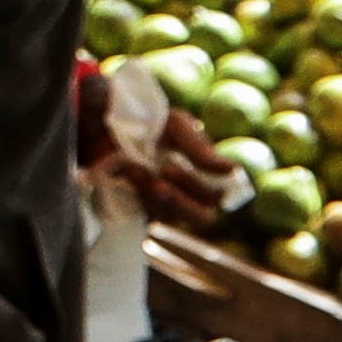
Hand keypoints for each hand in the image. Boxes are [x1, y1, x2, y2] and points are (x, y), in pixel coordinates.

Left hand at [130, 108, 237, 226]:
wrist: (108, 124)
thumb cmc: (150, 122)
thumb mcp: (176, 127)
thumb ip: (200, 149)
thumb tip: (233, 169)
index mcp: (205, 173)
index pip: (217, 196)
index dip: (201, 188)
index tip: (172, 167)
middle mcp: (191, 194)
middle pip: (203, 218)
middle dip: (181, 200)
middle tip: (161, 177)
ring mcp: (167, 205)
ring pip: (173, 218)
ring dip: (153, 195)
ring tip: (133, 168)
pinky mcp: (144, 212)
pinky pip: (149, 218)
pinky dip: (137, 197)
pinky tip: (124, 175)